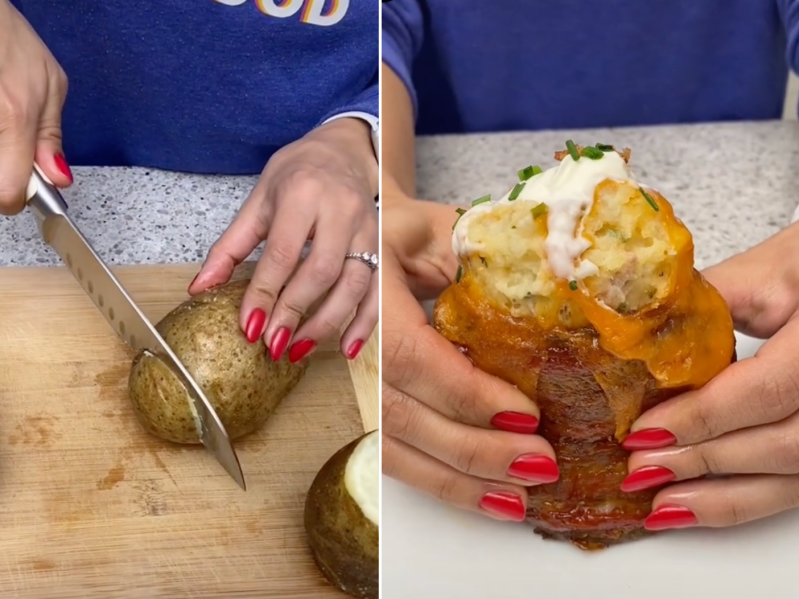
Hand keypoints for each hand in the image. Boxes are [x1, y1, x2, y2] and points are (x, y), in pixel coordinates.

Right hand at [0, 0, 70, 214]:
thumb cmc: (7, 36)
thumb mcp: (49, 83)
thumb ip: (50, 136)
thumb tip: (58, 179)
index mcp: (14, 115)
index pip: (7, 192)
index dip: (16, 196)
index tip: (23, 189)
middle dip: (5, 170)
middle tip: (11, 142)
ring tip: (5, 120)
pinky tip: (0, 115)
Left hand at [190, 117, 378, 361]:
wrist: (342, 151)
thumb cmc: (297, 174)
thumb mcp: (257, 202)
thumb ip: (229, 247)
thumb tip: (200, 289)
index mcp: (302, 194)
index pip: (282, 253)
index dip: (265, 293)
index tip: (250, 326)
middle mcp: (339, 210)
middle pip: (320, 272)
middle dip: (294, 312)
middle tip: (272, 344)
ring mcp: (366, 228)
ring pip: (353, 284)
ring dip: (327, 323)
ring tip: (300, 350)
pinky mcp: (380, 244)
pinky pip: (378, 289)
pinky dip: (365, 322)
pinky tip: (348, 348)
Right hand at [381, 198, 556, 521]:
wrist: (363, 240)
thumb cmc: (408, 231)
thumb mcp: (445, 229)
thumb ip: (484, 261)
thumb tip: (552, 294)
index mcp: (371, 293)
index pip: (411, 356)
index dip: (466, 393)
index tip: (526, 416)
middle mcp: (353, 345)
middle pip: (403, 415)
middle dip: (473, 450)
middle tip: (538, 466)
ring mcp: (355, 381)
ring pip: (396, 447)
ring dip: (457, 481)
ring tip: (516, 500)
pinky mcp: (368, 404)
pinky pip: (396, 454)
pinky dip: (441, 483)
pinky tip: (485, 498)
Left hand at [621, 222, 798, 530]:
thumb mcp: (764, 268)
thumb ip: (700, 305)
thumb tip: (629, 341)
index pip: (766, 388)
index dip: (700, 417)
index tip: (641, 431)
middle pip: (785, 444)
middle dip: (703, 461)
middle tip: (639, 469)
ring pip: (796, 476)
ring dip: (723, 497)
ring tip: (661, 502)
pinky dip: (746, 499)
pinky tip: (699, 505)